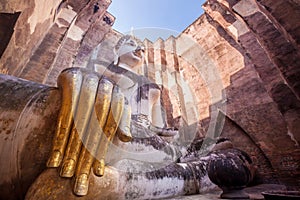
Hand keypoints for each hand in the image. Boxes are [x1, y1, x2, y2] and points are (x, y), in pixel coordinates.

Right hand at [46, 68, 131, 195]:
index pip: (112, 126)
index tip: (96, 173)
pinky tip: (56, 151)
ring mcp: (89, 79)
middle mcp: (107, 85)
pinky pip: (67, 108)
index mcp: (119, 95)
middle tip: (78, 177)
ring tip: (65, 171)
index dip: (104, 149)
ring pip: (82, 118)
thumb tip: (127, 139)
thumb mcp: (111, 111)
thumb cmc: (98, 100)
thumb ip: (120, 123)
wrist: (78, 77)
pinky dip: (61, 131)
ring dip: (72, 146)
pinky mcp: (72, 77)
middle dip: (87, 151)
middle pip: (97, 123)